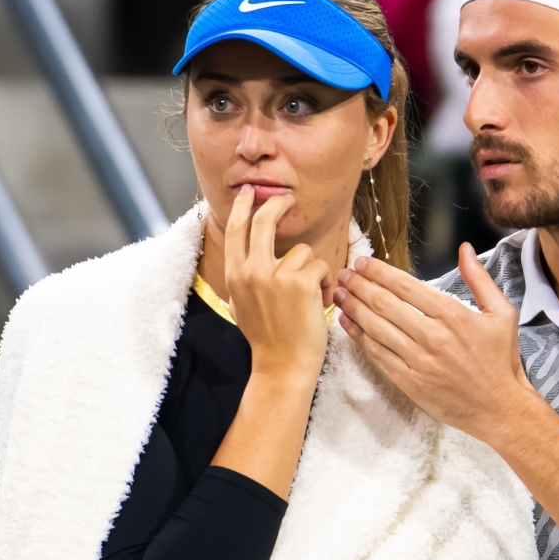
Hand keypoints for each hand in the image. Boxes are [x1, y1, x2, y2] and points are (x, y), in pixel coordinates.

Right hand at [224, 187, 331, 377]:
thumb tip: (250, 254)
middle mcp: (251, 271)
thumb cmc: (267, 338)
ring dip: (311, 271)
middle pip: (264, 220)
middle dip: (277, 203)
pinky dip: (324, 284)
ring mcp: (275, 275)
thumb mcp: (243, 304)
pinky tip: (317, 303)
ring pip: (302, 251)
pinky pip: (320, 267)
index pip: (235, 230)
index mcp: (234, 276)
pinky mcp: (300, 281)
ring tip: (308, 297)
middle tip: (286, 199)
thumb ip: (245, 277)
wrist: (282, 366)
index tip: (249, 193)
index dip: (242, 207)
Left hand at [334, 242, 534, 440]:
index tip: (363, 262)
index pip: (406, 286)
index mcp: (453, 315)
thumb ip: (480, 279)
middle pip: (385, 304)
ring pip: (376, 328)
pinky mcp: (409, 382)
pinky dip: (359, 337)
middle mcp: (432, 335)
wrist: (500, 408)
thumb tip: (464, 249)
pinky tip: (348, 324)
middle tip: (344, 273)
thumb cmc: (501, 361)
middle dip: (359, 285)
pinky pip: (378, 355)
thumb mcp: (502, 313)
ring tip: (339, 293)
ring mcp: (418, 360)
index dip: (379, 272)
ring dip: (353, 307)